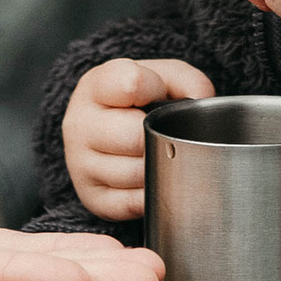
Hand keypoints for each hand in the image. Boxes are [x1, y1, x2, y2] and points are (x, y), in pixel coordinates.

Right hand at [62, 58, 214, 218]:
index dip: (157, 89)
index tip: (160, 93)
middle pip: (133, 137)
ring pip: (136, 174)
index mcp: (95, 87)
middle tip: (166, 131)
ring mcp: (81, 164)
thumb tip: (201, 101)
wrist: (101, 130)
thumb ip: (186, 80)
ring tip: (161, 154)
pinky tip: (155, 179)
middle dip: (159, 136)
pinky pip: (132, 204)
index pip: (131, 84)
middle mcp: (80, 125)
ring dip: (160, 168)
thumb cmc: (135, 102)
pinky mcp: (92, 197)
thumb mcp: (157, 77)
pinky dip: (153, 195)